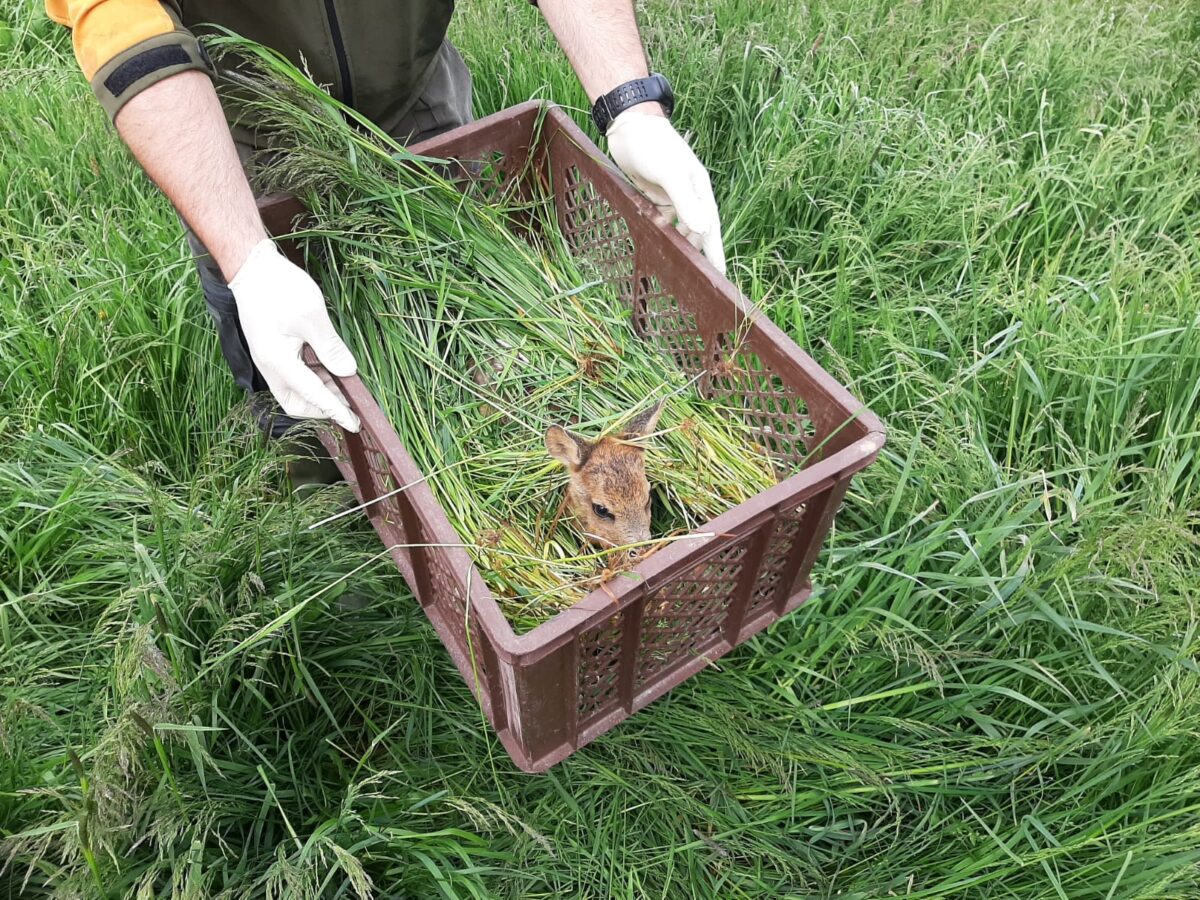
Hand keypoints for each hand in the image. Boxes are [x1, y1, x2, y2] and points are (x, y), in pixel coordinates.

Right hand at [228, 239, 360, 431]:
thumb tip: (348, 372)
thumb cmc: (280, 288)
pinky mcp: (272, 351)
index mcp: (278, 361)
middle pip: (297, 402)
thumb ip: (330, 348)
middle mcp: (270, 366)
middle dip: (323, 407)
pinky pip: (293, 374)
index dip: (335, 410)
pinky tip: (330, 367)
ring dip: (320, 390)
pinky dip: (313, 376)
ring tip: (345, 383)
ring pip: (295, 390)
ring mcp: (269, 359)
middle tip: (349, 401)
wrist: (252, 268)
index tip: (354, 422)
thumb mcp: (312, 317)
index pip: (311, 396)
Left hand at [605, 107, 725, 273]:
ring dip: (678, 240)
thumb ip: (686, 202)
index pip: (711, 227)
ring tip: (675, 261)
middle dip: (697, 250)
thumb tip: (702, 230)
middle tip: (694, 274)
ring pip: (679, 225)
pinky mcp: (656, 193)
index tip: (720, 273)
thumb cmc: (654, 146)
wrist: (630, 127)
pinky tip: (655, 236)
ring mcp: (672, 194)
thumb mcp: (671, 174)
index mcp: (699, 189)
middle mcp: (689, 194)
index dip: (715, 251)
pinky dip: (661, 228)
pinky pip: (663, 217)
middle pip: (697, 230)